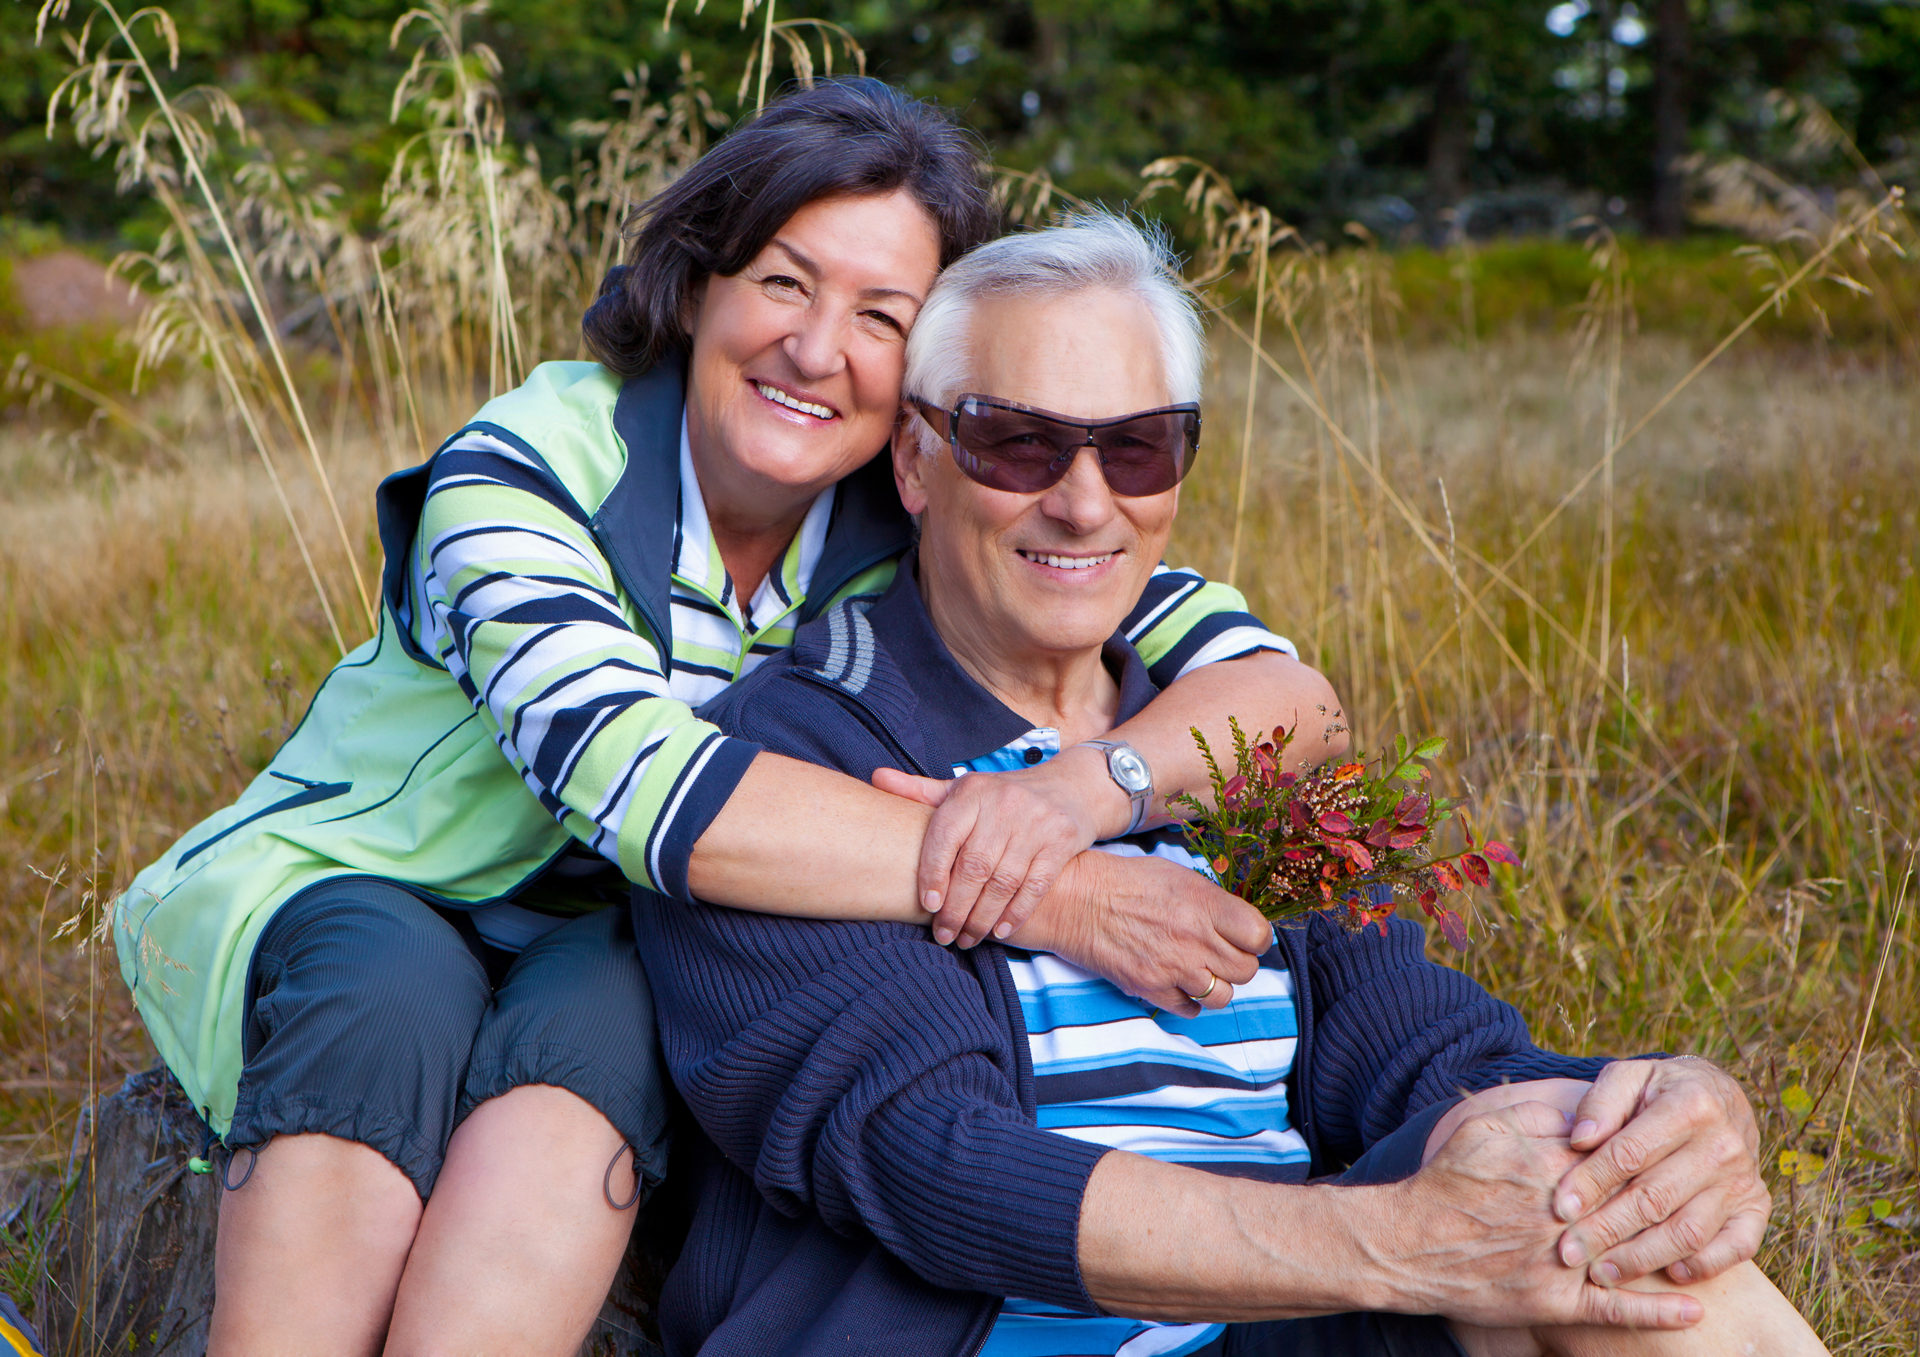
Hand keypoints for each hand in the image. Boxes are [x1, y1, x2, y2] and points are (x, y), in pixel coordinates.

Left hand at [875, 748, 1118, 947]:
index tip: (927, 905)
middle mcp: (1004, 804)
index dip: (933, 874)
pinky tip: (999, 930)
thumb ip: (920, 791)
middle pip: (973, 867)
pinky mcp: (1061, 841)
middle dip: (956, 908)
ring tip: (967, 938)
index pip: (944, 837)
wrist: (1070, 788)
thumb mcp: (964, 790)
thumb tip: (875, 778)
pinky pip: (1035, 886)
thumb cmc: (1003, 796)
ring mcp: (1035, 823)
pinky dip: (1016, 913)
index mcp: (972, 792)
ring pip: (1003, 882)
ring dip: (982, 917)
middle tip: (944, 934)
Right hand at [1012, 850, 1268, 1015]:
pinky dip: (1188, 1001)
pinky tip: (1177, 982)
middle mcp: (1195, 938)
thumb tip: (1238, 925)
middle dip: (1236, 963)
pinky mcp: (1151, 988)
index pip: (1260, 936)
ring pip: (1222, 997)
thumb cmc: (1127, 882)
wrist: (1078, 900)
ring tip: (1198, 970)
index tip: (1246, 937)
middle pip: (1246, 970)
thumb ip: (1213, 902)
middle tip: (1219, 954)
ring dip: (1215, 986)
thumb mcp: (1178, 876)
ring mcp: (1174, 967)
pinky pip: (1190, 1010)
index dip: (1256, 939)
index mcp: (1205, 904)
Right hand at [1387, 1101, 1704, 1328]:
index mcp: (1547, 1167)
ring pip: (1630, 1254)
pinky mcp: (1554, 1303)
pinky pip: (1614, 1309)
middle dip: (1665, 1197)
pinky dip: (1656, 1311)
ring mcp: (1561, 1263)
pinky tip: (1693, 1310)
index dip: (1640, 1152)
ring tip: (1711, 1246)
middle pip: (1629, 1203)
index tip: (1665, 1148)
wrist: (1407, 1246)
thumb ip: (1534, 1113)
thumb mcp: (1481, 1129)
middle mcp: (1561, 1216)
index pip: (1611, 1156)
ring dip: (1674, 1251)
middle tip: (1699, 1188)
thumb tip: (1583, 1115)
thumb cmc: (1445, 1183)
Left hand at [1552, 1057, 1768, 1286]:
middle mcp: (1722, 1145)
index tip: (1560, 1207)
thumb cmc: (1659, 1089)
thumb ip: (1601, 1102)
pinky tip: (1667, 1273)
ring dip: (1642, 1257)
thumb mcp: (1628, 1077)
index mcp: (1689, 1105)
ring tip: (1602, 1273)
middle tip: (1570, 1252)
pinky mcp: (1756, 1208)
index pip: (1630, 1153)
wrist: (1719, 1095)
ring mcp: (1742, 1180)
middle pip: (1655, 1199)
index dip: (1591, 1182)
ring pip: (1689, 1231)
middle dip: (1606, 1230)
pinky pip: (1735, 1248)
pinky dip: (1702, 1266)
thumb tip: (1579, 1139)